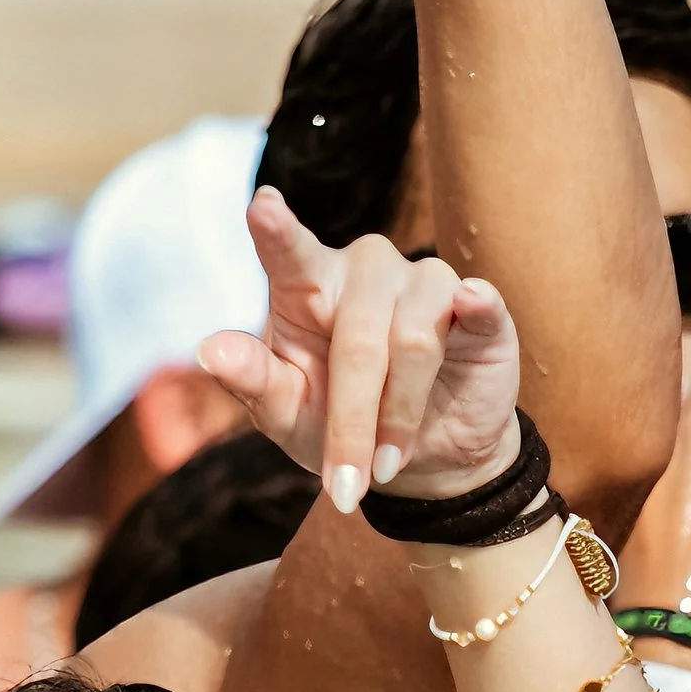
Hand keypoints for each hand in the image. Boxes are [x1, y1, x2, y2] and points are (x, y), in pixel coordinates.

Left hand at [199, 191, 522, 516]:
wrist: (423, 462)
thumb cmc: (338, 427)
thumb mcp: (286, 415)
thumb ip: (252, 380)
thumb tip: (210, 349)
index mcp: (306, 288)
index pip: (288, 254)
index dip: (276, 230)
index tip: (261, 206)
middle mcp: (365, 271)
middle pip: (357, 339)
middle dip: (352, 423)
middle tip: (347, 485)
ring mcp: (424, 281)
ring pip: (413, 341)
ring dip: (399, 418)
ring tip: (389, 460)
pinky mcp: (480, 304)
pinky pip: (479, 302)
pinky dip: (476, 309)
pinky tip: (471, 306)